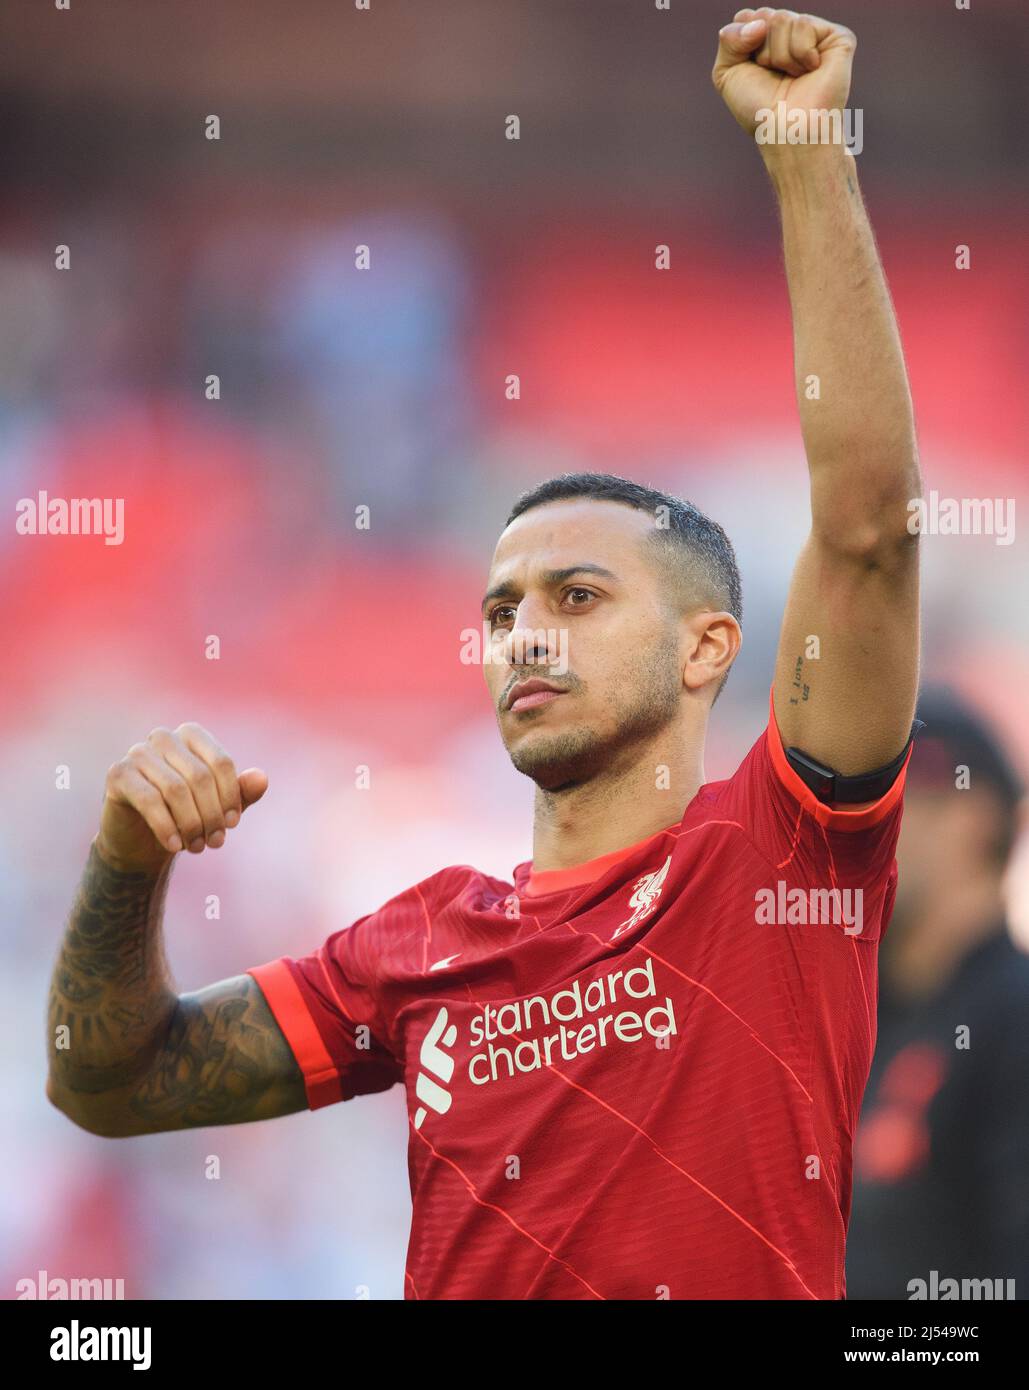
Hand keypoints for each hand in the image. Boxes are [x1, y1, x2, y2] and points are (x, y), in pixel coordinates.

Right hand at [97, 723, 267, 872]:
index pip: (221, 763)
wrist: (140, 839)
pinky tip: (174, 846)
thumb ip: (242, 792)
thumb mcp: (218, 806)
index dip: (231, 797)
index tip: (233, 824)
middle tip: (215, 843)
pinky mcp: (117, 774)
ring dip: (191, 824)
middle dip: (211, 815)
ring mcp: (137, 753)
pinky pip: (149, 800)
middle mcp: (163, 737)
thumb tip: (262, 779)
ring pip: (175, 789)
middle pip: (199, 777)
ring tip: (197, 847)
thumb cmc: (185, 815)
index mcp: (191, 735)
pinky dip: (166, 826)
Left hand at [712, 8, 855, 136]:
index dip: (742, 41)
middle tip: (774, 75)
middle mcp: (791, 34)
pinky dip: (800, 52)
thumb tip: (759, 22)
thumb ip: (729, 38)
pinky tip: (810, 71)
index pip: (745, 17)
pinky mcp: (837, 37)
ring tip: (793, 76)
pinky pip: (804, 24)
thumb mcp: (727, 74)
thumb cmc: (758, 109)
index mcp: (766, 40)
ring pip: (783, 18)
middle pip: (763, 15)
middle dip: (761, 50)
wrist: (787, 130)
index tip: (752, 69)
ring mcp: (815, 34)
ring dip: (779, 56)